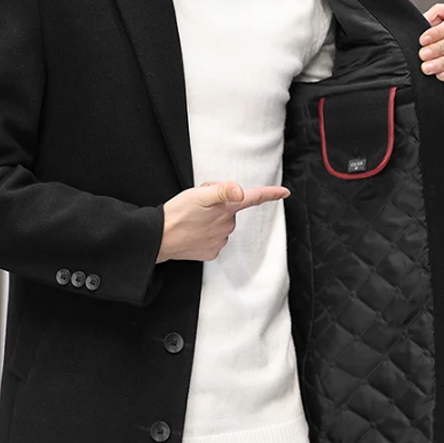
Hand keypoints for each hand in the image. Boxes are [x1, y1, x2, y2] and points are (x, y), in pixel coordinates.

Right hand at [156, 181, 289, 262]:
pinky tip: (192, 232)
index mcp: (226, 208)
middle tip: (197, 203)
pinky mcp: (210, 252)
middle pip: (230, 209)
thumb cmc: (177, 214)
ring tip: (191, 218)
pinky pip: (213, 239)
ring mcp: (220, 240)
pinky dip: (204, 234)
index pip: (253, 198)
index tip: (284, 193)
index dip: (270, 194)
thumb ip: (222, 190)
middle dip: (218, 204)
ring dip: (210, 219)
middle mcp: (227, 226)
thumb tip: (241, 192)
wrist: (159, 238)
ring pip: (220, 224)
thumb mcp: (198, 194)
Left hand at [419, 0, 443, 96]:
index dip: (439, 31)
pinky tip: (439, 77)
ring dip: (443, 61)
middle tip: (422, 55)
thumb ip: (437, 14)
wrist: (406, 85)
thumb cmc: (413, 56)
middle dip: (440, 47)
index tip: (422, 40)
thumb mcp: (419, 31)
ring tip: (426, 69)